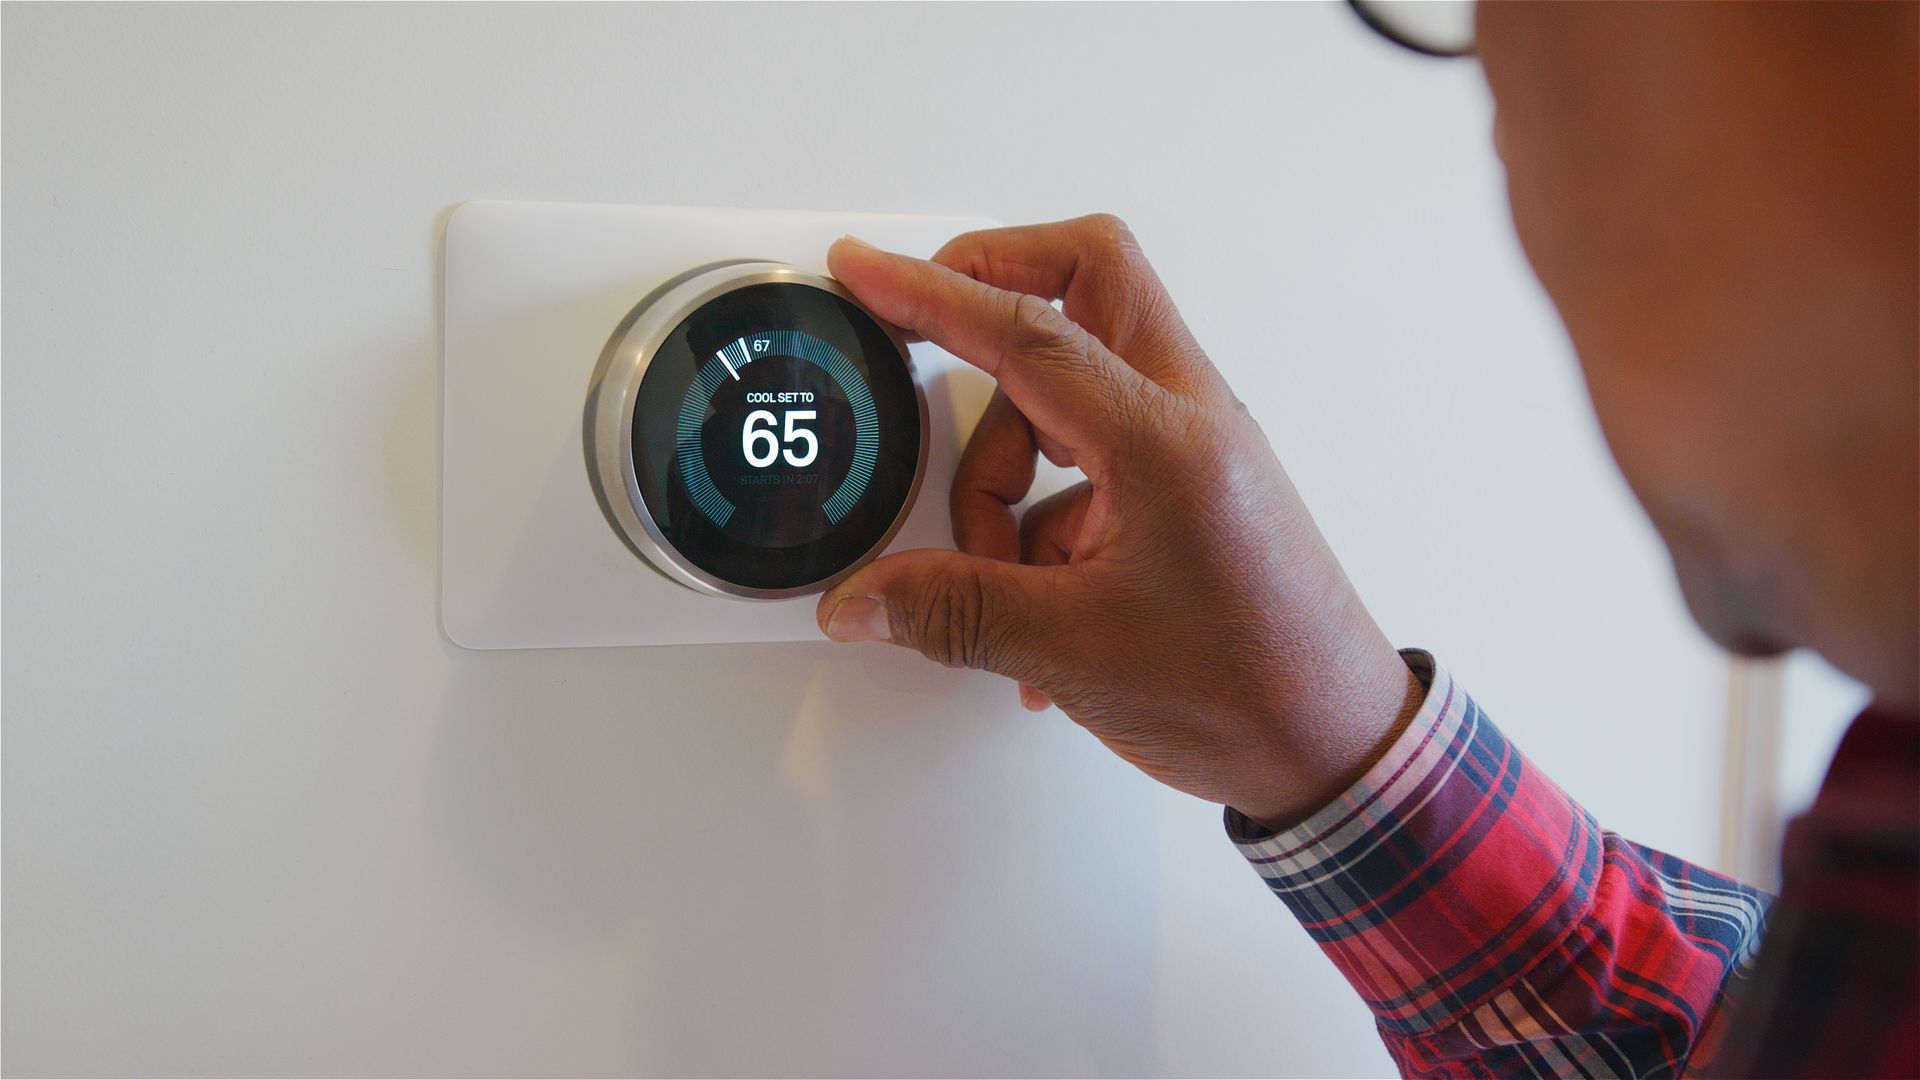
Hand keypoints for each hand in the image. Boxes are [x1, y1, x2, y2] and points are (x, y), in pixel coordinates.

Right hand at [816, 216, 1422, 828]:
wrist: (1336, 748)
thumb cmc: (1248, 691)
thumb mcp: (1071, 650)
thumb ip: (952, 610)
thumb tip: (865, 598)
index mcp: (1162, 439)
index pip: (1027, 330)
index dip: (930, 293)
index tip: (865, 270)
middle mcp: (1188, 418)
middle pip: (1087, 279)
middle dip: (992, 287)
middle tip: (922, 326)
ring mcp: (1194, 446)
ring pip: (1072, 384)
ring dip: (1007, 462)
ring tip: (992, 569)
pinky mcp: (1191, 484)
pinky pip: (1091, 455)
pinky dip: (1042, 512)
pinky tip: (1032, 603)